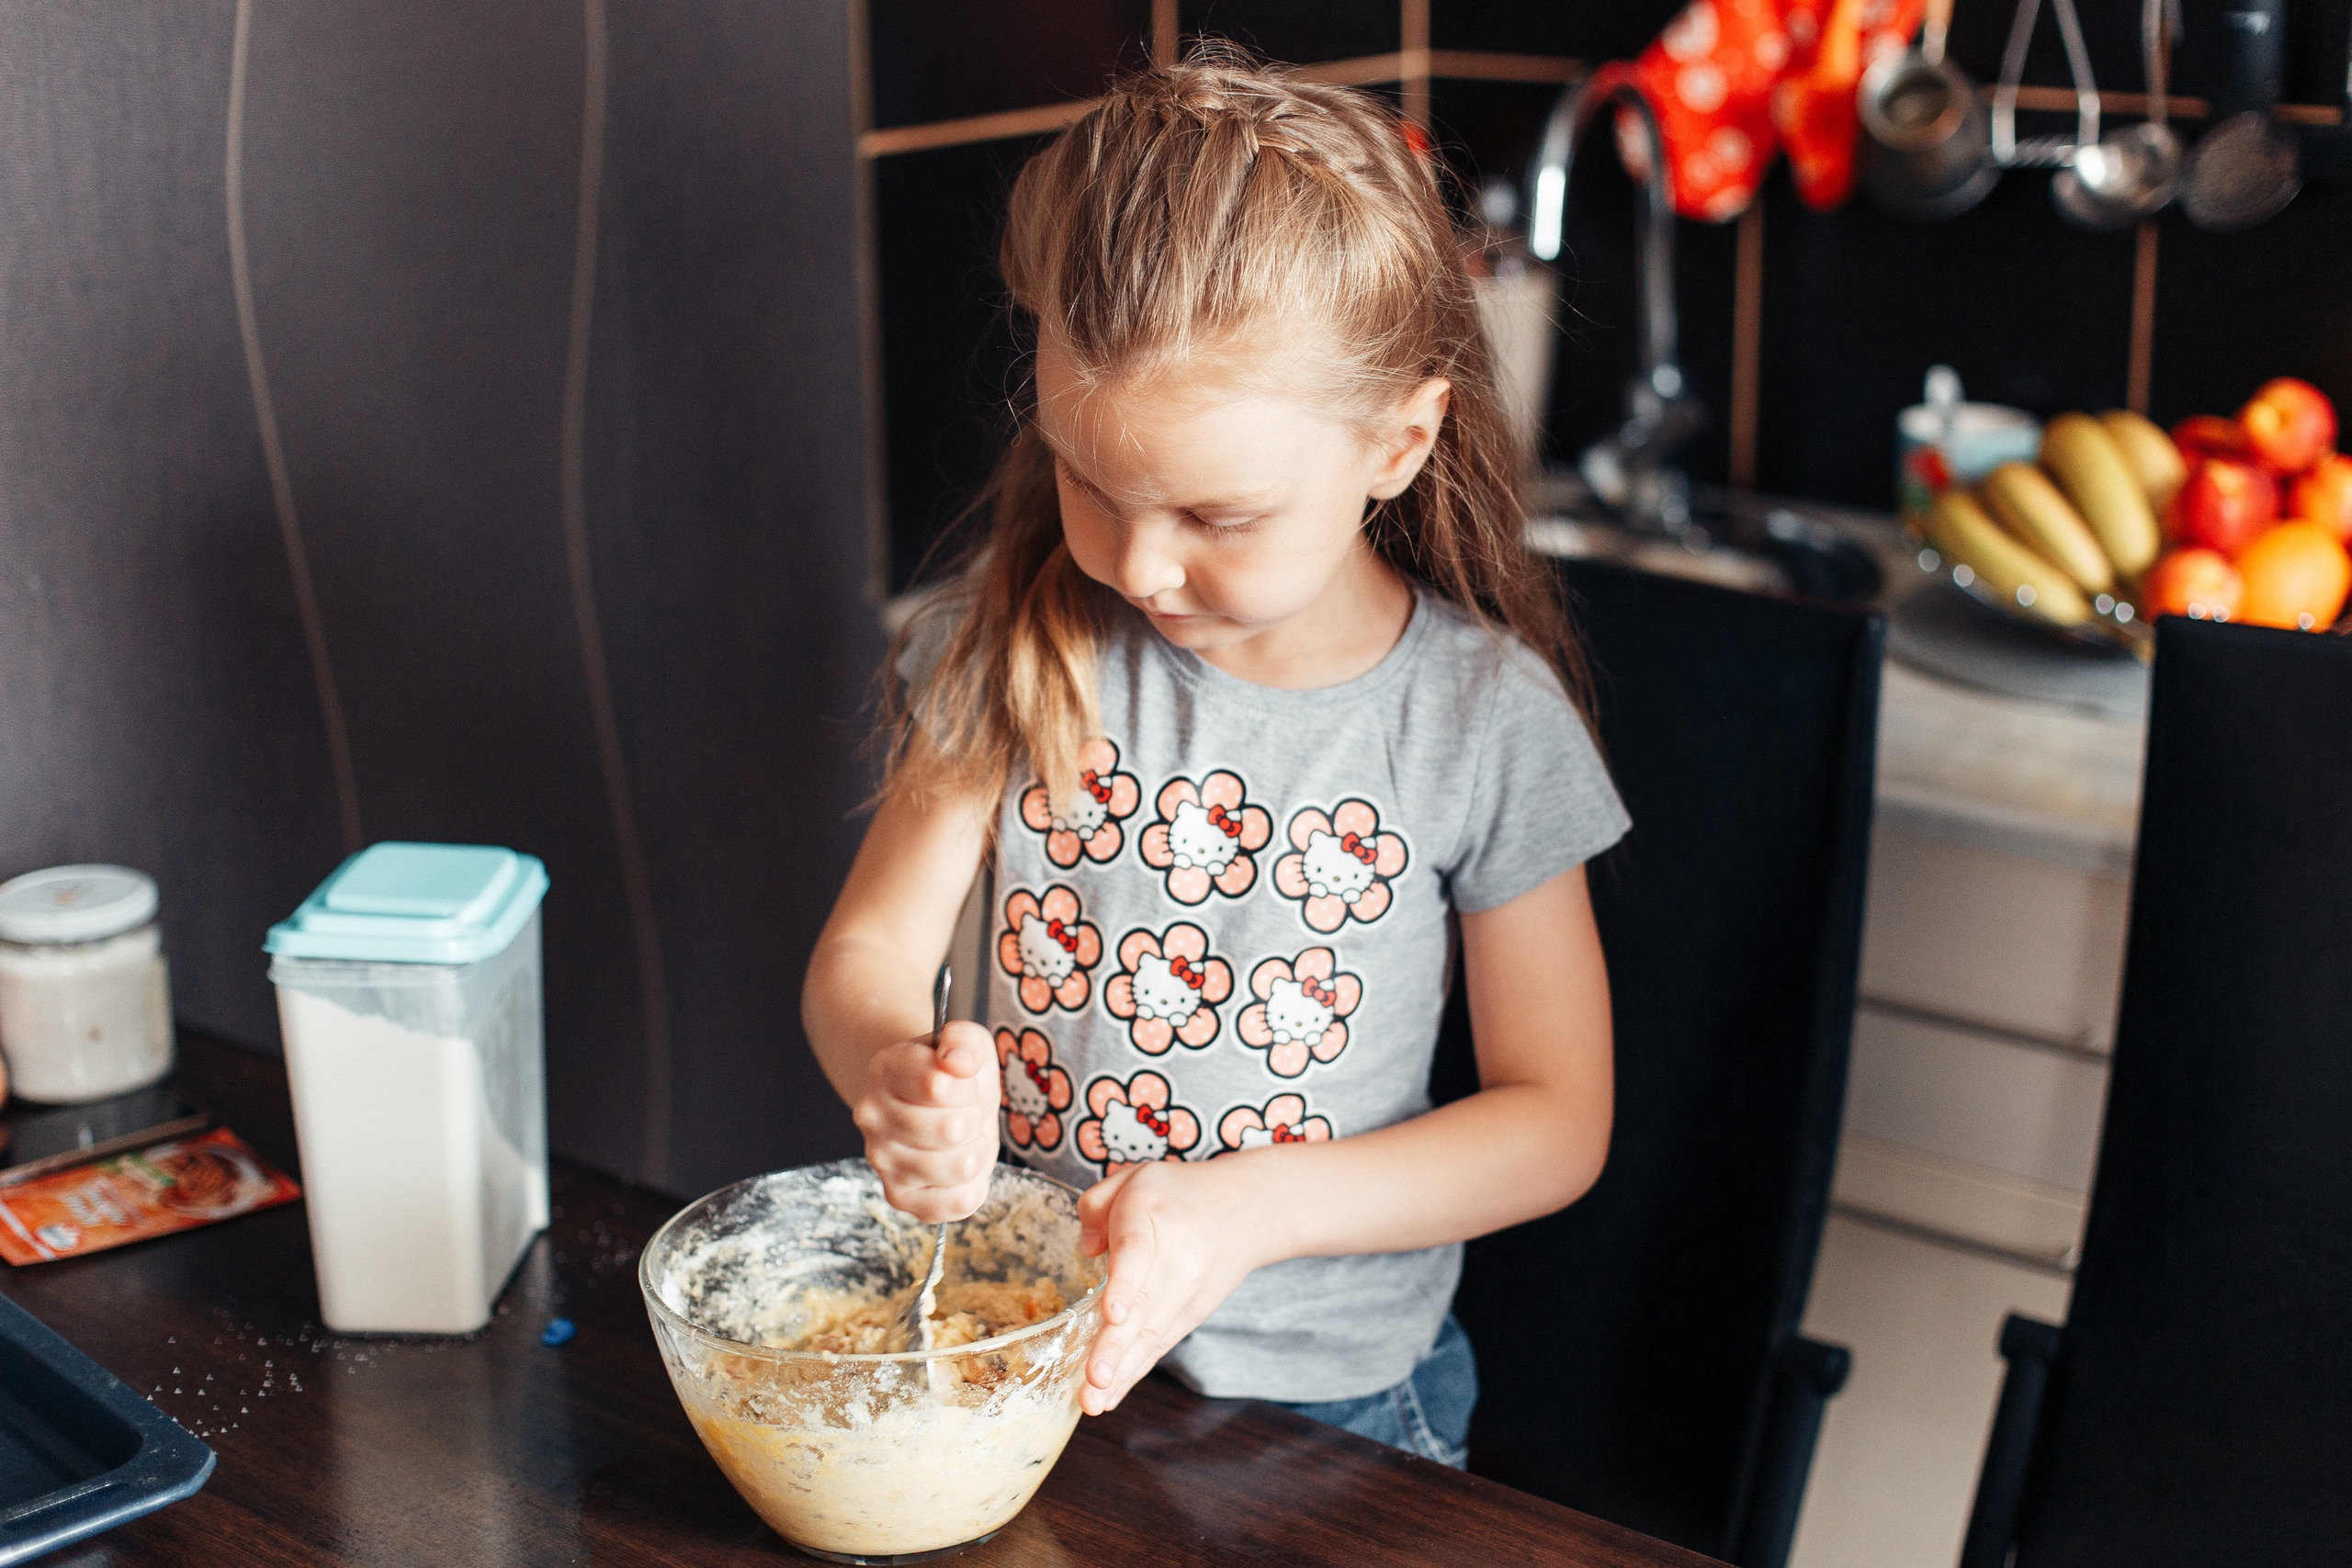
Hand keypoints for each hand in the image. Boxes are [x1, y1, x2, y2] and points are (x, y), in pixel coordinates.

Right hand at [854, 1020, 998, 1221]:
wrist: (935, 1108)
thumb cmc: (952, 1077)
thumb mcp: (967, 1045)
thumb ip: (965, 1041)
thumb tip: (958, 1061)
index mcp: (885, 1069)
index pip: (937, 1085)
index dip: (966, 1087)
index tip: (962, 1084)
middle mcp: (872, 1116)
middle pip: (952, 1130)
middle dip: (974, 1120)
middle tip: (963, 1113)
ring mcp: (881, 1159)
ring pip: (958, 1167)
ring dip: (976, 1151)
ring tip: (963, 1140)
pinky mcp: (898, 1196)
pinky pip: (956, 1203)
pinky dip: (973, 1186)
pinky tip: (962, 1168)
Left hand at [1076, 1157, 1273, 1414]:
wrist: (1250, 1210)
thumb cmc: (1181, 1194)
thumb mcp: (1134, 1177)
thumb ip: (1096, 1204)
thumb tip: (1088, 1250)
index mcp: (1150, 1217)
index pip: (1137, 1254)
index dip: (1124, 1286)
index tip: (1112, 1315)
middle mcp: (1172, 1262)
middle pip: (1143, 1308)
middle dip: (1115, 1349)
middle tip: (1092, 1381)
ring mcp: (1185, 1295)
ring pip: (1149, 1337)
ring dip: (1120, 1373)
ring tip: (1092, 1403)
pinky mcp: (1189, 1316)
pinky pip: (1156, 1348)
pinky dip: (1132, 1374)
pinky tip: (1108, 1397)